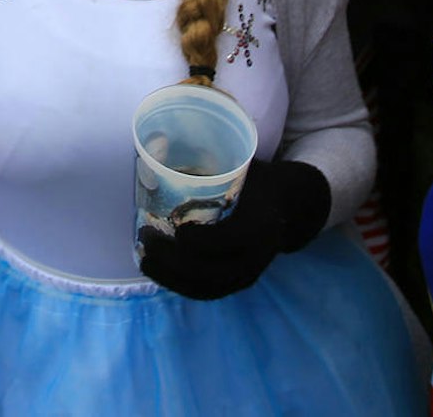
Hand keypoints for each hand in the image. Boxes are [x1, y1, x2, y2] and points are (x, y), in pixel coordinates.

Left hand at [136, 156, 329, 300]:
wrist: (289, 208)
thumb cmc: (259, 181)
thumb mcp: (245, 166)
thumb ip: (214, 160)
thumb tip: (160, 140)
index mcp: (261, 224)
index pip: (230, 241)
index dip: (202, 241)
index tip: (177, 230)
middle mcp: (257, 256)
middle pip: (212, 271)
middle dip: (173, 260)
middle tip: (146, 238)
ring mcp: (248, 274)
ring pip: (206, 287)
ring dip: (170, 276)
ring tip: (143, 256)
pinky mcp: (237, 283)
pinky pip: (207, 291)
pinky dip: (178, 284)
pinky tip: (157, 270)